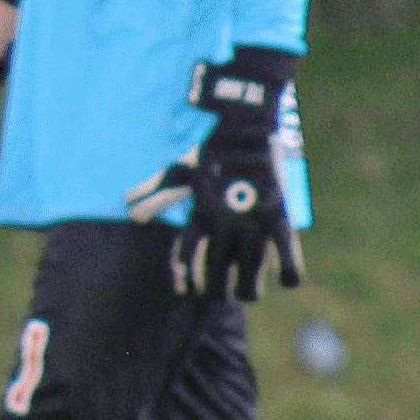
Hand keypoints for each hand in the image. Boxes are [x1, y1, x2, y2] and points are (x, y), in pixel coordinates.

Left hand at [126, 55, 302, 298]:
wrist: (243, 126)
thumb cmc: (210, 150)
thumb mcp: (178, 172)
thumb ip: (155, 193)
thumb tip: (128, 208)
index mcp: (198, 217)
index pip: (185, 259)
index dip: (184, 279)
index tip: (186, 291)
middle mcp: (223, 226)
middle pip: (217, 276)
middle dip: (217, 291)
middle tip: (221, 293)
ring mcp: (252, 224)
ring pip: (250, 276)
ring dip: (249, 290)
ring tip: (248, 293)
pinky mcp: (279, 218)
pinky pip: (289, 256)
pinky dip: (290, 273)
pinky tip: (288, 280)